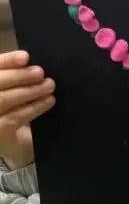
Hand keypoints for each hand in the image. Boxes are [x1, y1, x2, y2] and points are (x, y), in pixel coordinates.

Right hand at [0, 51, 54, 169]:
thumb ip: (14, 77)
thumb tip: (29, 61)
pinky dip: (33, 108)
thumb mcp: (13, 90)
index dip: (6, 61)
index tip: (25, 56)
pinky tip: (48, 101)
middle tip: (40, 72)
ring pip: (2, 100)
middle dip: (18, 76)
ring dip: (28, 91)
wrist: (16, 146)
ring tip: (49, 85)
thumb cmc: (13, 111)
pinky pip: (13, 118)